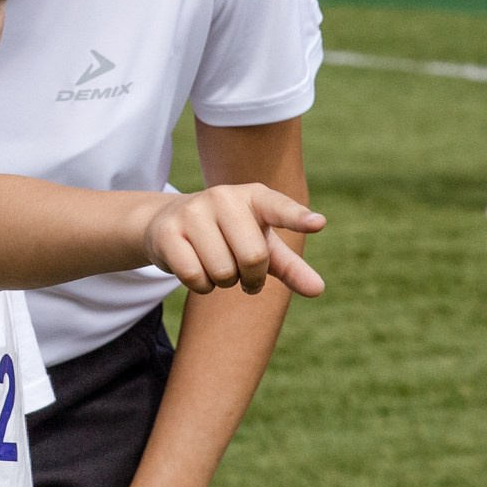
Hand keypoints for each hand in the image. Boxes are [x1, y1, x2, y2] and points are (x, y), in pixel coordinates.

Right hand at [144, 184, 324, 298]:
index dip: (298, 218)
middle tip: (243, 274)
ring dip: (223, 282)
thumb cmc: (229, 236)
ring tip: (216, 266)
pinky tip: (197, 270)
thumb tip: (318, 289)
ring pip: (223, 272)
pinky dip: (201, 285)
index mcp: (255, 197)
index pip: (279, 208)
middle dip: (251, 278)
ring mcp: (193, 212)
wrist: (169, 223)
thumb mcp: (263, 247)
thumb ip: (291, 267)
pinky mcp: (168, 233)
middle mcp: (224, 197)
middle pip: (253, 257)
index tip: (318, 223)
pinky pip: (195, 277)